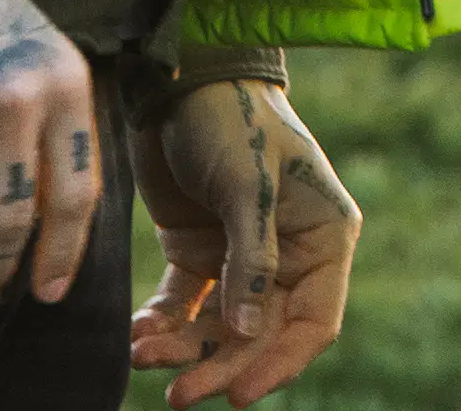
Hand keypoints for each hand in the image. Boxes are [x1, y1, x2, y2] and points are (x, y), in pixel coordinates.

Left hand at [129, 74, 363, 406]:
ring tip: (145, 357)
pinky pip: (184, 307)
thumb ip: (251, 259)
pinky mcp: (198, 251)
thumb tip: (249, 333)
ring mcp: (241, 255)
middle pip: (261, 335)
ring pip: (218, 328)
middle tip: (178, 396)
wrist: (176, 80)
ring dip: (184, 350)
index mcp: (322, 236)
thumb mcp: (247, 184)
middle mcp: (288, 253)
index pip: (314, 322)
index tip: (239, 394)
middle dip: (220, 365)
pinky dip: (163, 326)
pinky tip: (138, 335)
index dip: (280, 364)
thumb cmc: (230, 120)